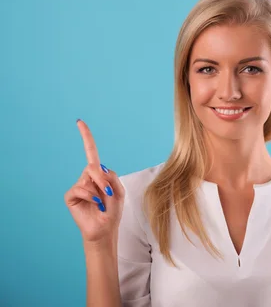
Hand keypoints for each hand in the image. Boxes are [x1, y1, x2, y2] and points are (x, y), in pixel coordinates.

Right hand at [64, 119, 124, 244]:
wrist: (105, 229)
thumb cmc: (112, 211)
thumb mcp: (119, 191)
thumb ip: (112, 177)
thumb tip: (98, 170)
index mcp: (99, 173)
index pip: (91, 151)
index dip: (86, 136)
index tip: (79, 121)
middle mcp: (87, 176)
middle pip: (94, 166)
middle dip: (102, 179)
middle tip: (108, 193)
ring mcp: (79, 185)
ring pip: (88, 178)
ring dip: (98, 191)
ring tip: (101, 203)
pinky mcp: (71, 196)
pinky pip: (80, 189)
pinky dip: (90, 197)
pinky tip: (95, 205)